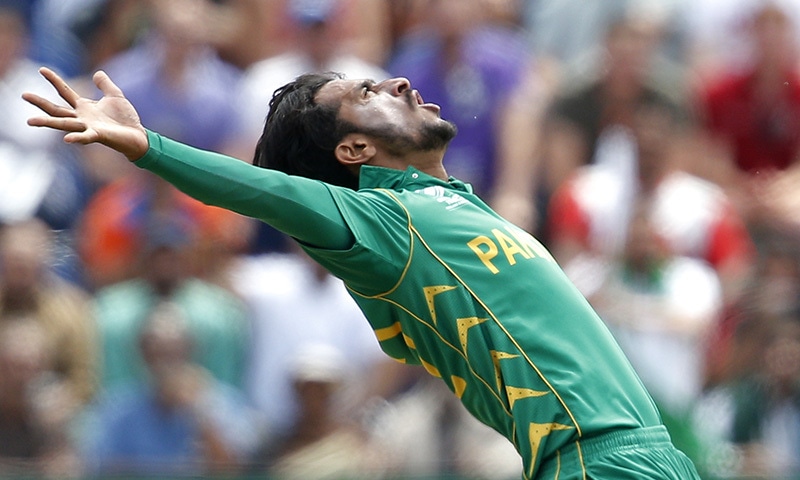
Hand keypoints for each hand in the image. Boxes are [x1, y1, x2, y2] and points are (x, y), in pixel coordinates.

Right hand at [22, 67, 148, 160]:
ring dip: (48, 122)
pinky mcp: (99, 136)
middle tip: (23, 95)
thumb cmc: (125, 119)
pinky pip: (86, 137)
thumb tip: (98, 73)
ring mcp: (88, 128)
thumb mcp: (115, 95)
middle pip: (56, 110)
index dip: (54, 80)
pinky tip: (67, 139)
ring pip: (64, 124)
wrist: (138, 135)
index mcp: (84, 107)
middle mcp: (82, 118)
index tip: (41, 69)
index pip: (64, 92)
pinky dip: (77, 138)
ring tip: (31, 121)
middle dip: (40, 103)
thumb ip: (105, 84)